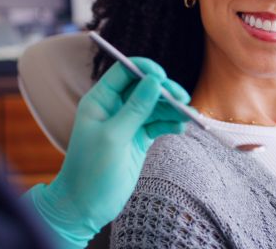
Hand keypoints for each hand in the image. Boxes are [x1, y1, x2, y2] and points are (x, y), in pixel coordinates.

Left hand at [24, 57, 189, 247]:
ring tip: (189, 116)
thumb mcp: (114, 136)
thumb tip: (155, 80)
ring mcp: (127, 124)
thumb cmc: (91, 170)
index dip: (144, 70)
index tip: (163, 78)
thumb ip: (135, 107)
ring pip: (154, 107)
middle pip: (144, 87)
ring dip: (172, 109)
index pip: (124, 72)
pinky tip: (180, 128)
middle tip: (183, 99)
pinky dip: (169, 124)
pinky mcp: (138, 140)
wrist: (86, 206)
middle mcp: (114, 108)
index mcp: (100, 100)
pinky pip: (157, 125)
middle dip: (164, 91)